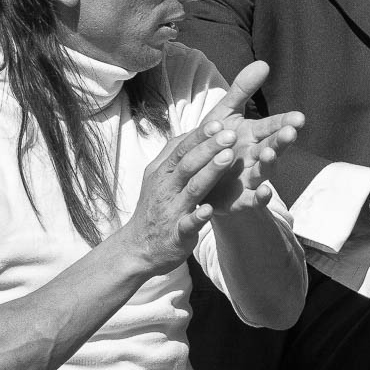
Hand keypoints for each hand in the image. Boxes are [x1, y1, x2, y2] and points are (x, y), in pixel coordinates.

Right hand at [116, 121, 244, 269]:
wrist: (138, 248)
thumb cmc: (155, 206)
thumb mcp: (158, 178)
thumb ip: (173, 155)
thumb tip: (191, 131)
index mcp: (163, 173)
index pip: (182, 149)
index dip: (200, 135)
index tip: (219, 121)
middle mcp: (166, 189)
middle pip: (188, 164)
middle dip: (209, 148)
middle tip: (231, 133)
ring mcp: (171, 211)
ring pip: (192, 189)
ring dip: (210, 173)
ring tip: (228, 157)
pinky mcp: (177, 234)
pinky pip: (188, 224)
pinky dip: (198, 217)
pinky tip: (211, 209)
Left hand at [198, 61, 304, 216]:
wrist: (198, 179)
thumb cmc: (215, 143)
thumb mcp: (224, 114)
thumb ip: (242, 90)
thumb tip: (264, 63)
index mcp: (254, 135)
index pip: (272, 126)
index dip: (284, 122)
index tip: (298, 118)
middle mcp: (256, 156)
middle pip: (272, 147)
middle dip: (281, 140)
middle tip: (290, 131)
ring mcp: (250, 178)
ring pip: (264, 171)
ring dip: (269, 163)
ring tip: (269, 153)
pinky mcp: (240, 199)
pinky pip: (253, 200)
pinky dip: (260, 197)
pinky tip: (264, 192)